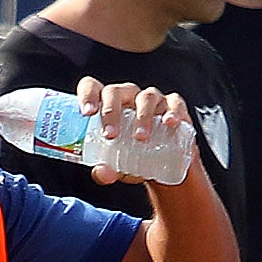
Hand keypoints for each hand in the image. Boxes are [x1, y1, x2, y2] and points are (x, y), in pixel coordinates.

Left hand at [71, 76, 192, 183]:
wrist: (163, 164)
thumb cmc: (132, 155)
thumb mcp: (116, 165)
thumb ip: (105, 170)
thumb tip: (103, 173)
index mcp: (106, 104)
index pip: (92, 87)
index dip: (87, 94)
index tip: (87, 113)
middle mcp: (127, 96)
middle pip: (115, 92)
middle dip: (111, 111)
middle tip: (110, 135)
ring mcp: (151, 99)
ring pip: (145, 98)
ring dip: (142, 116)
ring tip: (140, 137)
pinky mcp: (173, 106)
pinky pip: (174, 103)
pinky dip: (172, 112)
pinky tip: (169, 123)